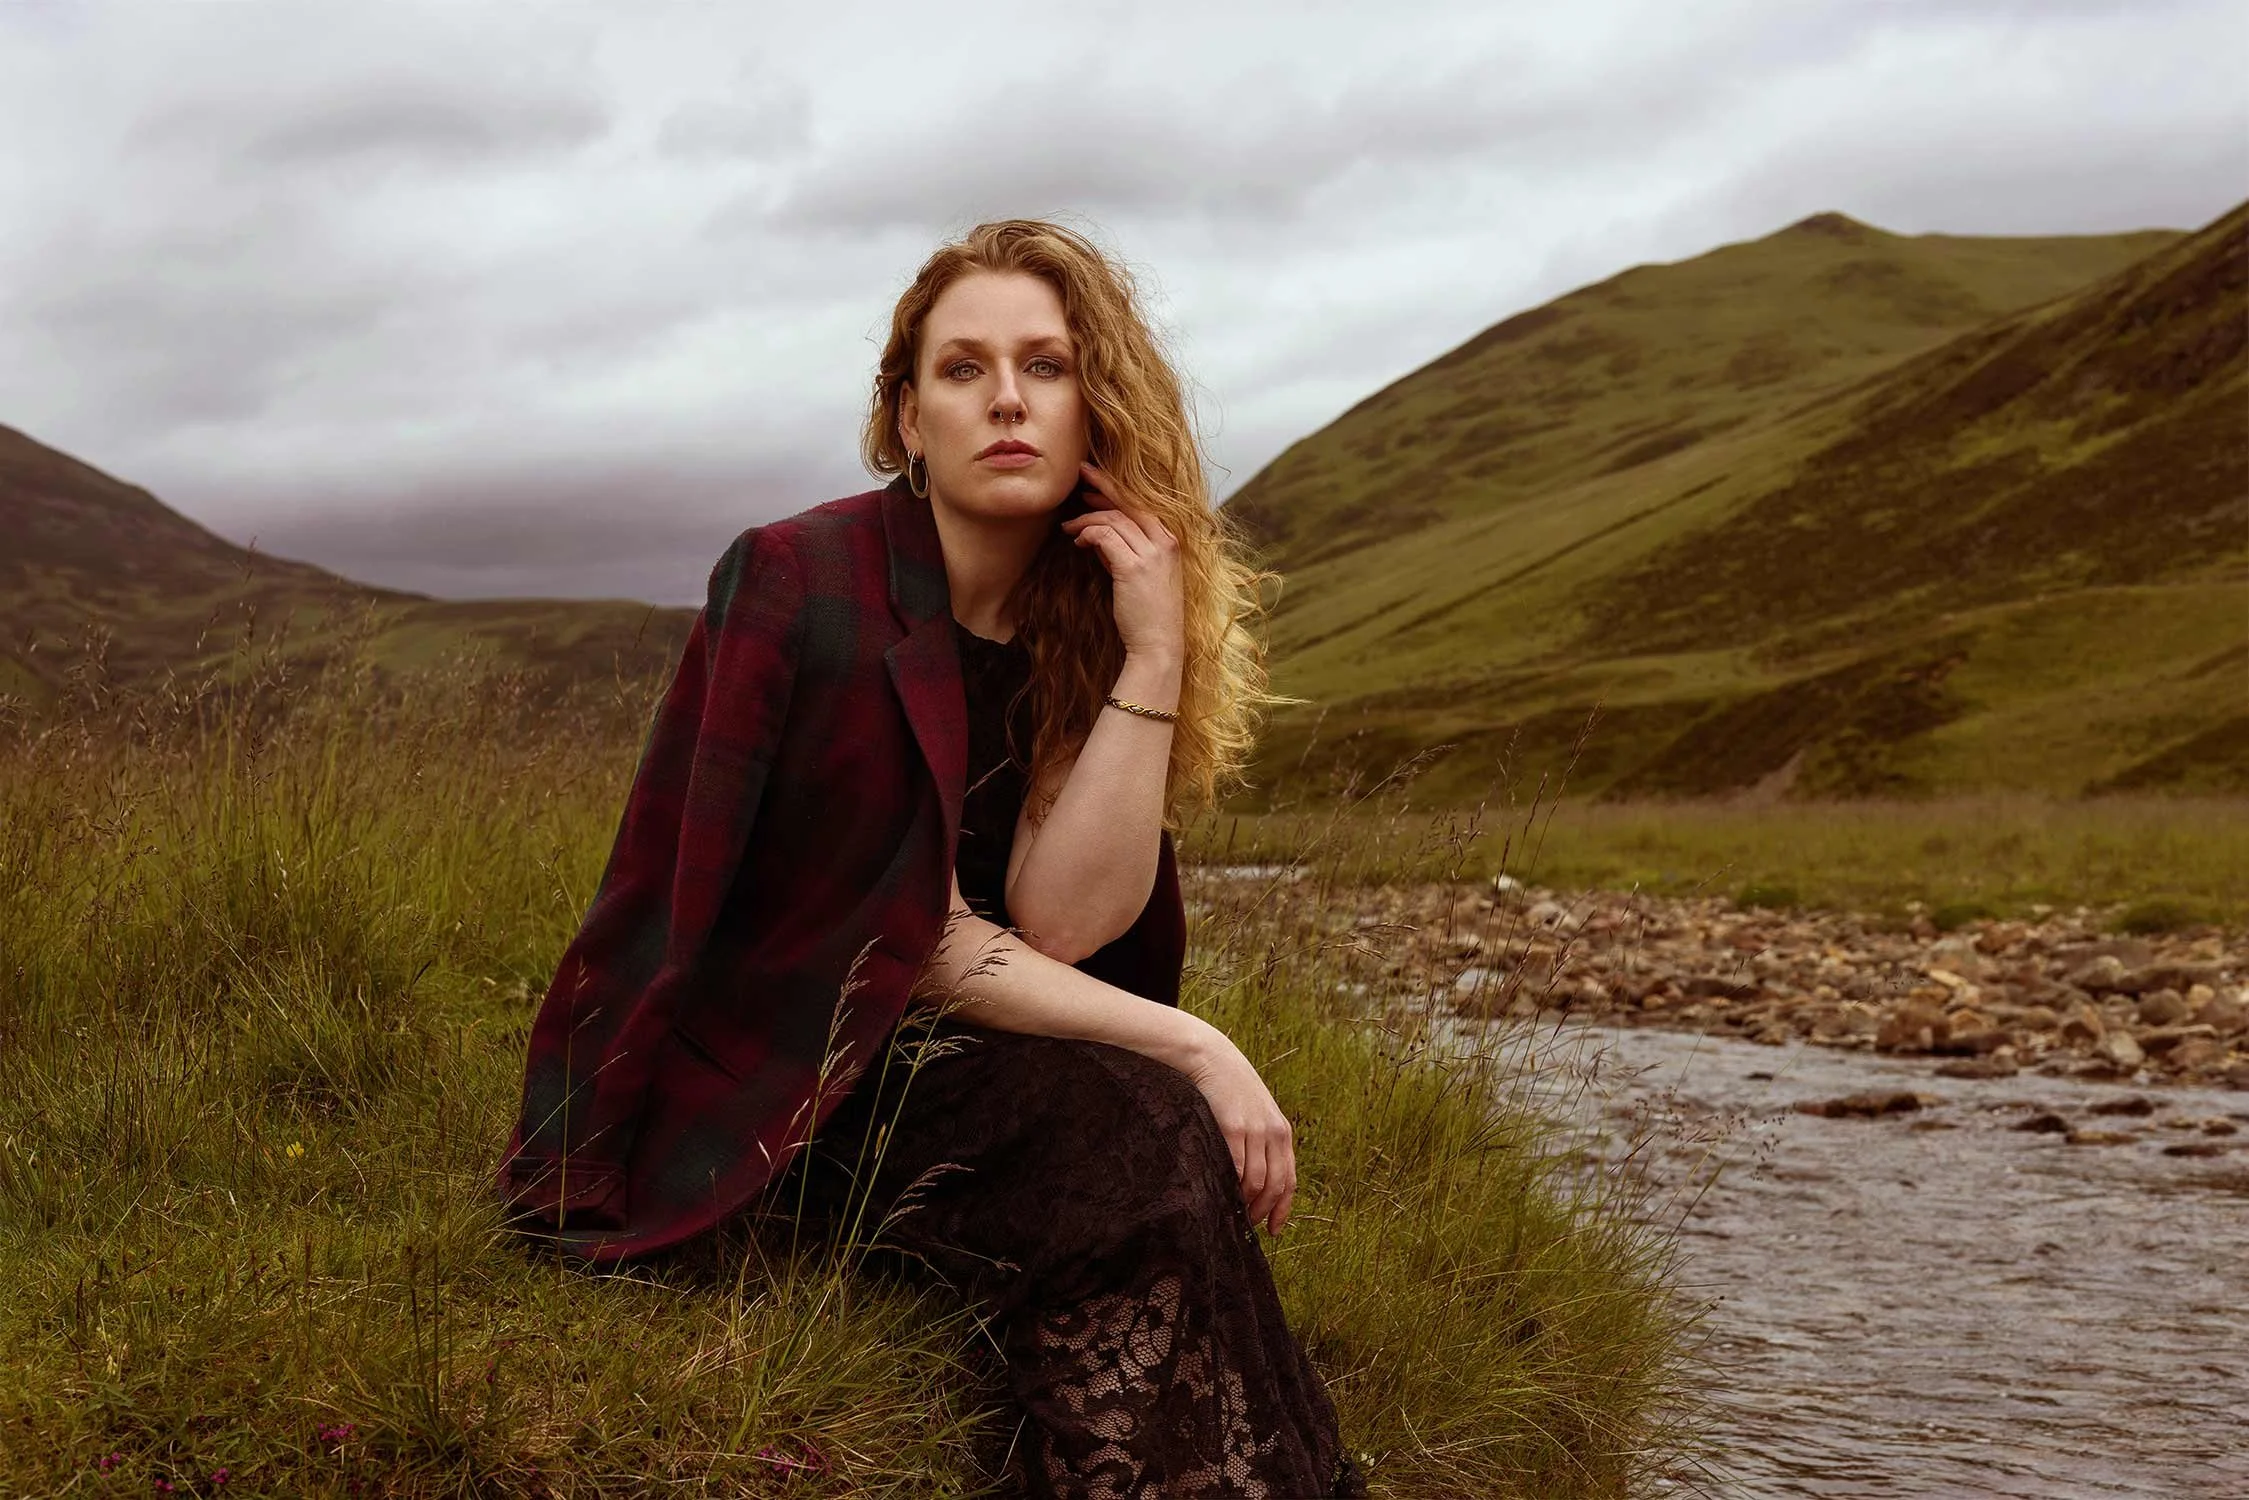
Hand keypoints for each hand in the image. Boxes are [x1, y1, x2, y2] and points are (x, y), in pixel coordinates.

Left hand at [1058, 461, 1184, 662]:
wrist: (1158, 645)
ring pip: (1113, 519)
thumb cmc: (1148, 614)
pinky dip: (1087, 534)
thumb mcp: (1139, 576)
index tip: (1094, 480)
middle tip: (1079, 477)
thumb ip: (1123, 552)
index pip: (1141, 504)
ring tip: (1068, 526)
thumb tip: (1099, 536)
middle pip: (1129, 502)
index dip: (1116, 489)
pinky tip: (1077, 541)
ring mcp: (1151, 554)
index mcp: (1170, 542)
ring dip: (1086, 518)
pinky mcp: (1133, 567)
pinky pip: (1104, 536)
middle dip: (1102, 486)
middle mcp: (1165, 542)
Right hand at [1180, 1029, 1296, 1235]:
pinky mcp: (1232, 1128)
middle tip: (1249, 1225)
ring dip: (1247, 1203)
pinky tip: (1224, 1193)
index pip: (1289, 1179)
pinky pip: (1236, 1168)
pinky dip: (1232, 1186)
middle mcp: (1273, 1132)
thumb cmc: (1230, 1088)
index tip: (1273, 1229)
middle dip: (1264, 1211)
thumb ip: (1261, 1141)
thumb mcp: (1256, 1112)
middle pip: (1276, 1185)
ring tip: (1234, 1211)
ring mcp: (1254, 1131)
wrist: (1211, 1057)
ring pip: (1257, 1181)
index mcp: (1282, 1131)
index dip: (1283, 1209)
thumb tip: (1255, 1180)